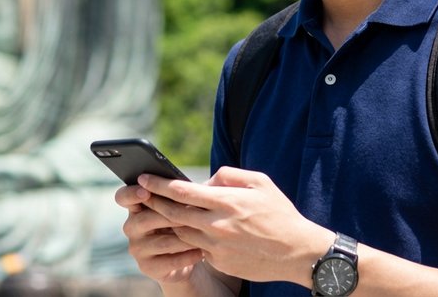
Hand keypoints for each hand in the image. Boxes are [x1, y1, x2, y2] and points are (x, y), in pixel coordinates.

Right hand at [114, 181, 205, 284]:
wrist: (186, 258)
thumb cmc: (184, 223)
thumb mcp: (182, 206)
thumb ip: (183, 193)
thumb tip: (205, 179)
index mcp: (136, 206)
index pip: (123, 196)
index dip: (131, 193)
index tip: (145, 191)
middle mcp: (132, 227)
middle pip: (146, 218)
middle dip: (171, 216)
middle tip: (194, 214)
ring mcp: (137, 248)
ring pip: (162, 240)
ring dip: (185, 237)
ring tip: (203, 234)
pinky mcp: (147, 267)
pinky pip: (169, 260)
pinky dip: (188, 255)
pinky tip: (202, 251)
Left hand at [138, 166, 330, 284]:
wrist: (298, 252)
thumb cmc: (280, 213)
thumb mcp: (260, 182)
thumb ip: (229, 175)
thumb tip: (206, 180)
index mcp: (226, 201)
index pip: (182, 192)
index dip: (159, 184)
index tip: (143, 177)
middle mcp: (217, 224)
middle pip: (174, 213)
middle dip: (153, 202)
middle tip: (139, 194)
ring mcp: (217, 246)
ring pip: (181, 232)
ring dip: (168, 221)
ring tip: (157, 210)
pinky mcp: (220, 261)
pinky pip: (197, 247)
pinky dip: (188, 237)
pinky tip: (184, 230)